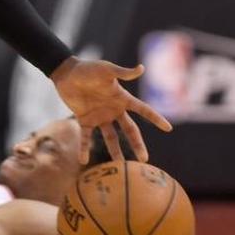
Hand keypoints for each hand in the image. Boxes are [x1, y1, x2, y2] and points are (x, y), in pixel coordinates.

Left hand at [51, 58, 171, 164]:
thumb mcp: (106, 69)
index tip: (168, 128)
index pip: (143, 110)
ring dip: (115, 151)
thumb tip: (142, 68)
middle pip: (130, 130)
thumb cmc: (88, 68)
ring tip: (120, 166)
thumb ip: (123, 73)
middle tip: (144, 160)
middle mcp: (113, 110)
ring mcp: (100, 116)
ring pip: (111, 138)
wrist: (66, 73)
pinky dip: (84, 148)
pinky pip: (86, 137)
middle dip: (137, 144)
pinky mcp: (84, 120)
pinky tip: (83, 161)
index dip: (155, 118)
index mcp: (122, 98)